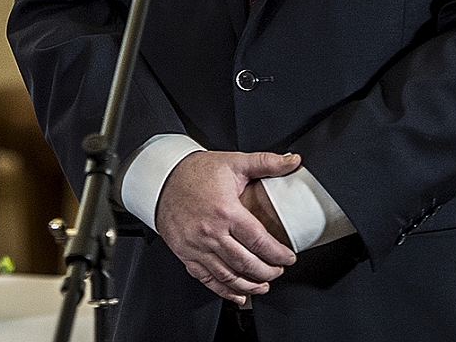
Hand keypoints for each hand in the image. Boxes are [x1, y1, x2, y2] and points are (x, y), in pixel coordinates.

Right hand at [155, 150, 300, 302]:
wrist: (162, 178)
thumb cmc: (196, 172)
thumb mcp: (233, 162)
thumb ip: (266, 162)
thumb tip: (294, 160)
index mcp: (226, 211)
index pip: (260, 242)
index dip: (279, 254)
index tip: (289, 257)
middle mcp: (210, 232)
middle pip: (246, 263)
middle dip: (268, 272)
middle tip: (278, 271)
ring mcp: (196, 246)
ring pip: (228, 275)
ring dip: (249, 285)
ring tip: (264, 285)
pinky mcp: (185, 253)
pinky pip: (207, 278)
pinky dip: (224, 290)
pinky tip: (237, 294)